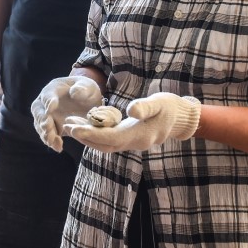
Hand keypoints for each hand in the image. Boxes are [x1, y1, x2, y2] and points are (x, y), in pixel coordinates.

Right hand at [31, 75, 103, 151]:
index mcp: (54, 88)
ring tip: (52, 142)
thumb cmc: (87, 91)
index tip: (51, 109)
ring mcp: (47, 115)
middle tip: (48, 127)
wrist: (88, 102)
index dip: (48, 101)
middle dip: (42, 119)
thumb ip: (83, 88)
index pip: (47, 94)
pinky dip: (51, 141)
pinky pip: (47, 135)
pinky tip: (59, 147)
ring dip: (45, 133)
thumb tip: (74, 92)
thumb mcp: (88, 87)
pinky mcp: (52, 127)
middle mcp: (46, 101)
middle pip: (37, 109)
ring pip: (40, 124)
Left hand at [66, 92, 200, 152]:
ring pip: (105, 143)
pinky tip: (85, 123)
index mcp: (139, 135)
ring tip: (70, 124)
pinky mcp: (130, 137)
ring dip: (87, 136)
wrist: (181, 118)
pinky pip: (109, 139)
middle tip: (66, 126)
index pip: (110, 138)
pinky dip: (96, 133)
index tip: (75, 127)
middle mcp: (133, 142)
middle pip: (104, 145)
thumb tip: (131, 111)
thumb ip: (145, 107)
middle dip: (84, 137)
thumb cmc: (171, 108)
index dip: (91, 134)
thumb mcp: (160, 103)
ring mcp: (131, 141)